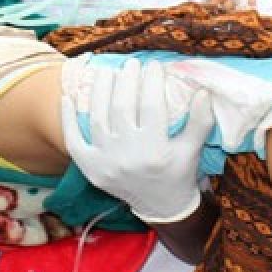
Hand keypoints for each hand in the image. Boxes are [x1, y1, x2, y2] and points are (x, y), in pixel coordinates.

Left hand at [60, 59, 214, 222]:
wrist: (161, 207)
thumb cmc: (178, 173)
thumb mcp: (192, 149)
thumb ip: (200, 120)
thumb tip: (203, 90)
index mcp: (156, 151)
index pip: (152, 106)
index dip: (151, 82)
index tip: (152, 64)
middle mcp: (128, 157)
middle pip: (122, 108)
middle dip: (126, 81)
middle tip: (130, 64)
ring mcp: (105, 163)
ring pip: (98, 118)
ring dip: (99, 91)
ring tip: (106, 72)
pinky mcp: (90, 169)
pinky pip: (73, 140)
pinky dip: (68, 118)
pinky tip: (68, 96)